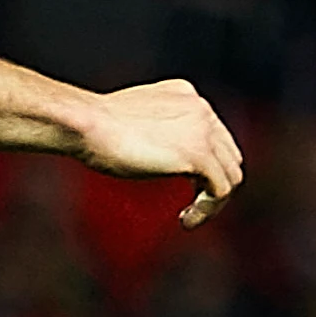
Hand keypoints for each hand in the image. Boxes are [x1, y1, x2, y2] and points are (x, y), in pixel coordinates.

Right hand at [75, 79, 244, 225]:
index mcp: (186, 96)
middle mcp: (201, 110)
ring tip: (188, 217)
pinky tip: (185, 221)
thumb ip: (152, 130)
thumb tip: (153, 152)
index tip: (180, 183)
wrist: (85, 124)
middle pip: (229, 156)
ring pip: (231, 175)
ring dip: (213, 201)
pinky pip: (221, 190)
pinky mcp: (198, 154)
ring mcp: (203, 131)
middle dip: (212, 183)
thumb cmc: (89, 128)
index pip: (214, 135)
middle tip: (189, 204)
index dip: (204, 164)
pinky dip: (207, 210)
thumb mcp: (129, 121)